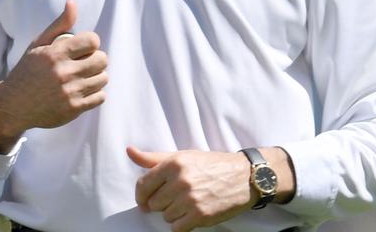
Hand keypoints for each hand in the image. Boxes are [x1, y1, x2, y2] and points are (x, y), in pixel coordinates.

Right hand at [0, 0, 108, 152]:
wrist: (12, 106)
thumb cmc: (27, 71)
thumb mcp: (38, 45)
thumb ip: (59, 25)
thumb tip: (72, 3)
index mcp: (54, 54)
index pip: (93, 41)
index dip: (91, 43)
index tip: (84, 48)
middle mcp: (63, 73)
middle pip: (102, 59)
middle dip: (97, 59)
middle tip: (86, 62)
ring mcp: (69, 92)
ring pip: (103, 78)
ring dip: (96, 77)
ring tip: (84, 77)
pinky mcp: (73, 109)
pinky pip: (100, 97)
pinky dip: (95, 94)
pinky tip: (82, 91)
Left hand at [128, 147, 254, 231]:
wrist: (246, 177)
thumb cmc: (213, 165)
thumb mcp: (184, 156)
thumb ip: (154, 158)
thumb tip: (129, 151)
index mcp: (174, 164)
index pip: (142, 186)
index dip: (142, 196)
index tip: (147, 200)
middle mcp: (180, 180)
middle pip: (153, 204)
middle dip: (164, 203)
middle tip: (181, 196)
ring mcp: (189, 199)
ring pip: (165, 216)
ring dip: (175, 213)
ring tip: (192, 202)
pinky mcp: (199, 215)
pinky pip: (176, 228)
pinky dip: (183, 224)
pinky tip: (195, 212)